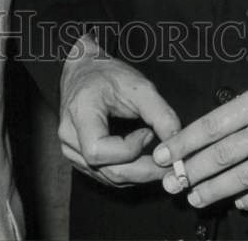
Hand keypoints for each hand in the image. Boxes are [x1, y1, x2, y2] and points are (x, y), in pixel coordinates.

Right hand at [59, 35, 179, 186]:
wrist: (84, 71)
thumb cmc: (108, 74)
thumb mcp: (138, 85)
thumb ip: (160, 113)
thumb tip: (177, 141)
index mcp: (79, 113)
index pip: (98, 150)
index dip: (129, 150)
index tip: (149, 133)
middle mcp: (69, 137)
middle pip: (108, 170)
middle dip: (143, 170)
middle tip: (170, 164)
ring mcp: (71, 150)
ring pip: (109, 177)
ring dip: (139, 174)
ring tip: (161, 162)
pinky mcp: (79, 158)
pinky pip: (106, 174)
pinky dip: (129, 172)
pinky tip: (145, 161)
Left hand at [153, 83, 247, 210]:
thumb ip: (240, 112)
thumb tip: (199, 136)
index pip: (212, 124)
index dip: (184, 142)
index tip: (163, 155)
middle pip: (223, 154)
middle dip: (191, 171)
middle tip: (171, 183)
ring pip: (243, 177)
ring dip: (214, 190)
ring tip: (194, 197)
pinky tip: (237, 202)